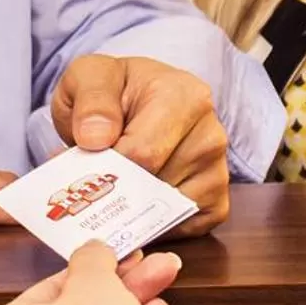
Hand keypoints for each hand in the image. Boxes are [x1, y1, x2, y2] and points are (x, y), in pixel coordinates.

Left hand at [51, 55, 229, 234]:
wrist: (135, 100)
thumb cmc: (115, 90)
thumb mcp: (90, 75)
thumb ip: (91, 99)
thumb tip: (96, 137)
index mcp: (185, 96)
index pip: (143, 154)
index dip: (107, 167)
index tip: (87, 162)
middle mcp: (211, 134)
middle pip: (154, 187)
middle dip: (118, 189)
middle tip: (93, 178)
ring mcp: (218, 171)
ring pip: (166, 212)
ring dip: (133, 208)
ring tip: (117, 183)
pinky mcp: (216, 202)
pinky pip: (182, 229)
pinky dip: (154, 224)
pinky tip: (137, 201)